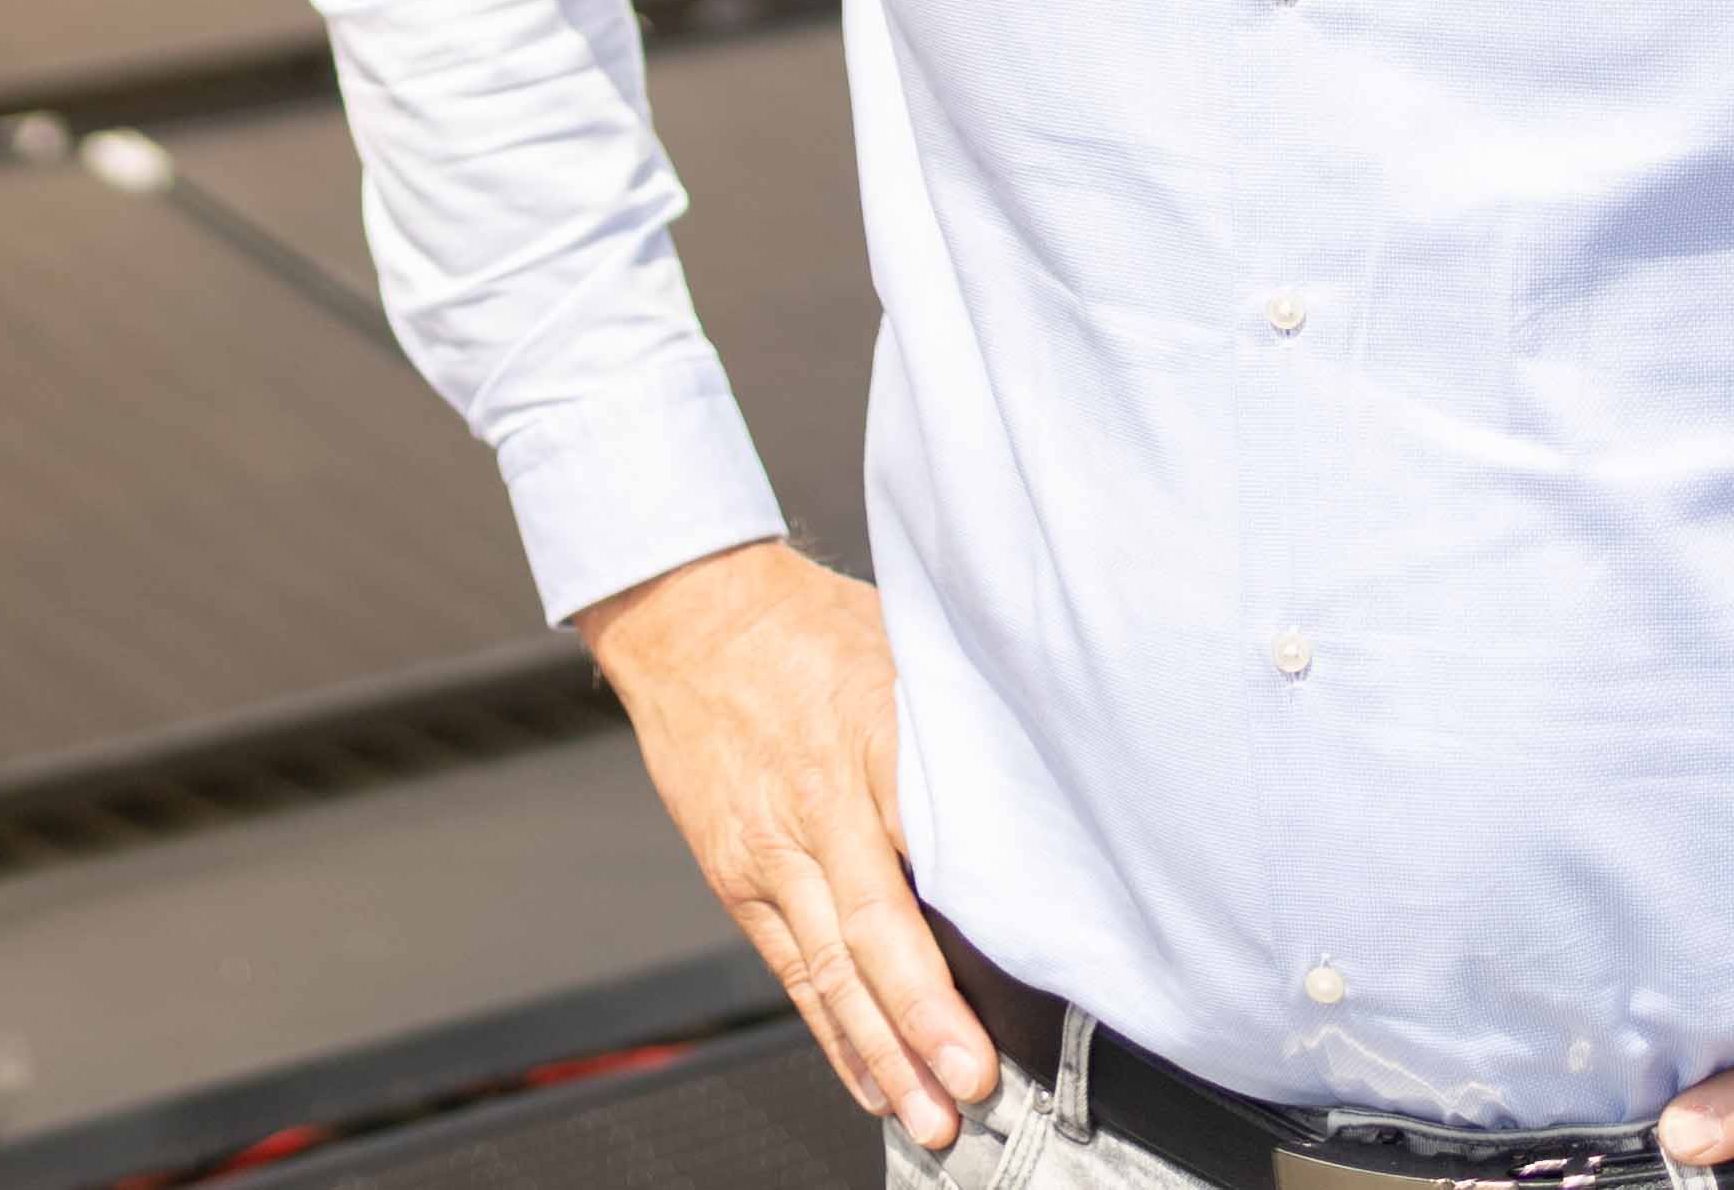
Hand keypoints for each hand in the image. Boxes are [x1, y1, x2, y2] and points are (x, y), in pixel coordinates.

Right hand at [580, 540, 998, 1146]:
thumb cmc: (808, 630)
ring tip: (929, 1116)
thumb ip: (960, 731)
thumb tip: (1046, 792)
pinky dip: (832, 1033)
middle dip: (921, 1018)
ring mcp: (767, 850)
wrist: (687, 618)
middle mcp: (814, 806)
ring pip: (827, 969)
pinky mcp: (736, 877)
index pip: (928, 841)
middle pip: (870, 927)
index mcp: (869, 739)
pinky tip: (870, 1082)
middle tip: (972, 1084)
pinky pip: (789, 969)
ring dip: (880, 1053)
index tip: (1023, 975)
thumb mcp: (904, 651)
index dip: (970, 917)